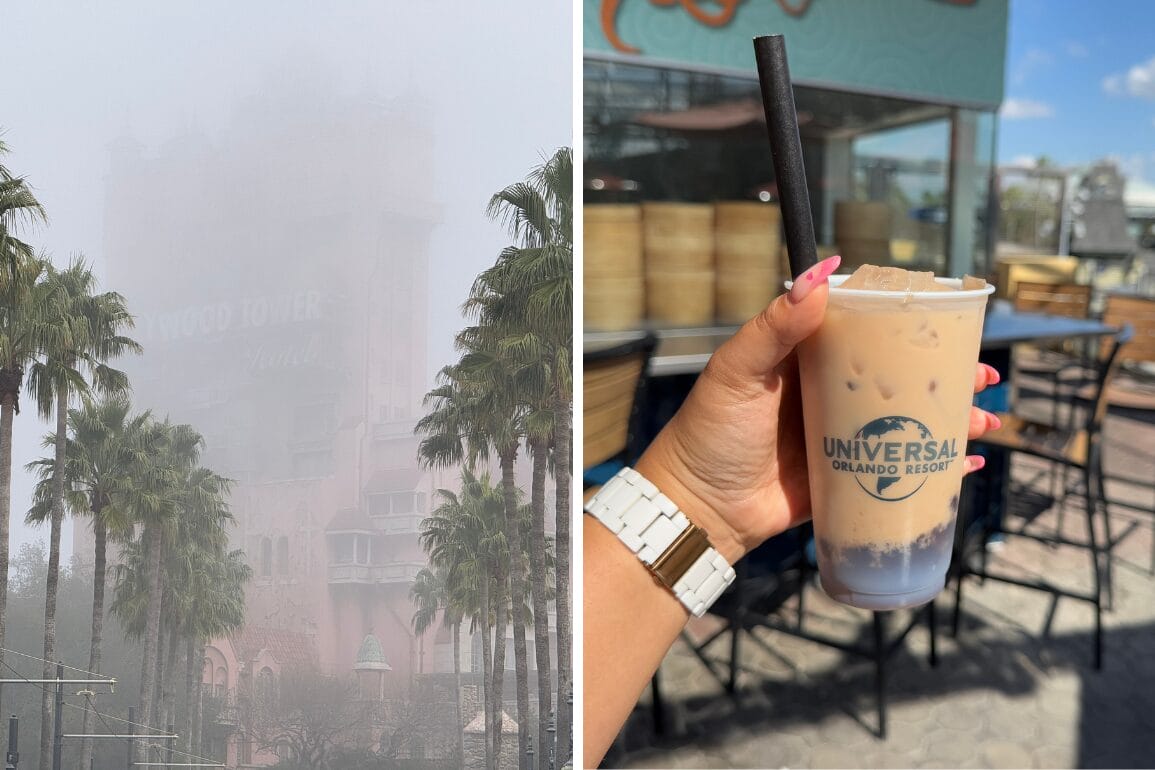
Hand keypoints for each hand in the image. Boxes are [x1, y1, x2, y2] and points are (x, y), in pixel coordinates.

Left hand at [635, 255, 1001, 563]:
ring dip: (951, 421)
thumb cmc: (710, 431)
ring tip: (984, 421)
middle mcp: (830, 395)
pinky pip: (901, 469)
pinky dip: (937, 467)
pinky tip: (969, 464)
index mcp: (807, 361)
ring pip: (909, 423)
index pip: (867, 333)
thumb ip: (775, 325)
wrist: (699, 506)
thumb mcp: (738, 370)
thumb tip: (819, 272)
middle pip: (900, 378)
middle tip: (983, 379)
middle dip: (946, 378)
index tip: (952, 325)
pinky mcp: (848, 479)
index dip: (911, 329)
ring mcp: (842, 439)